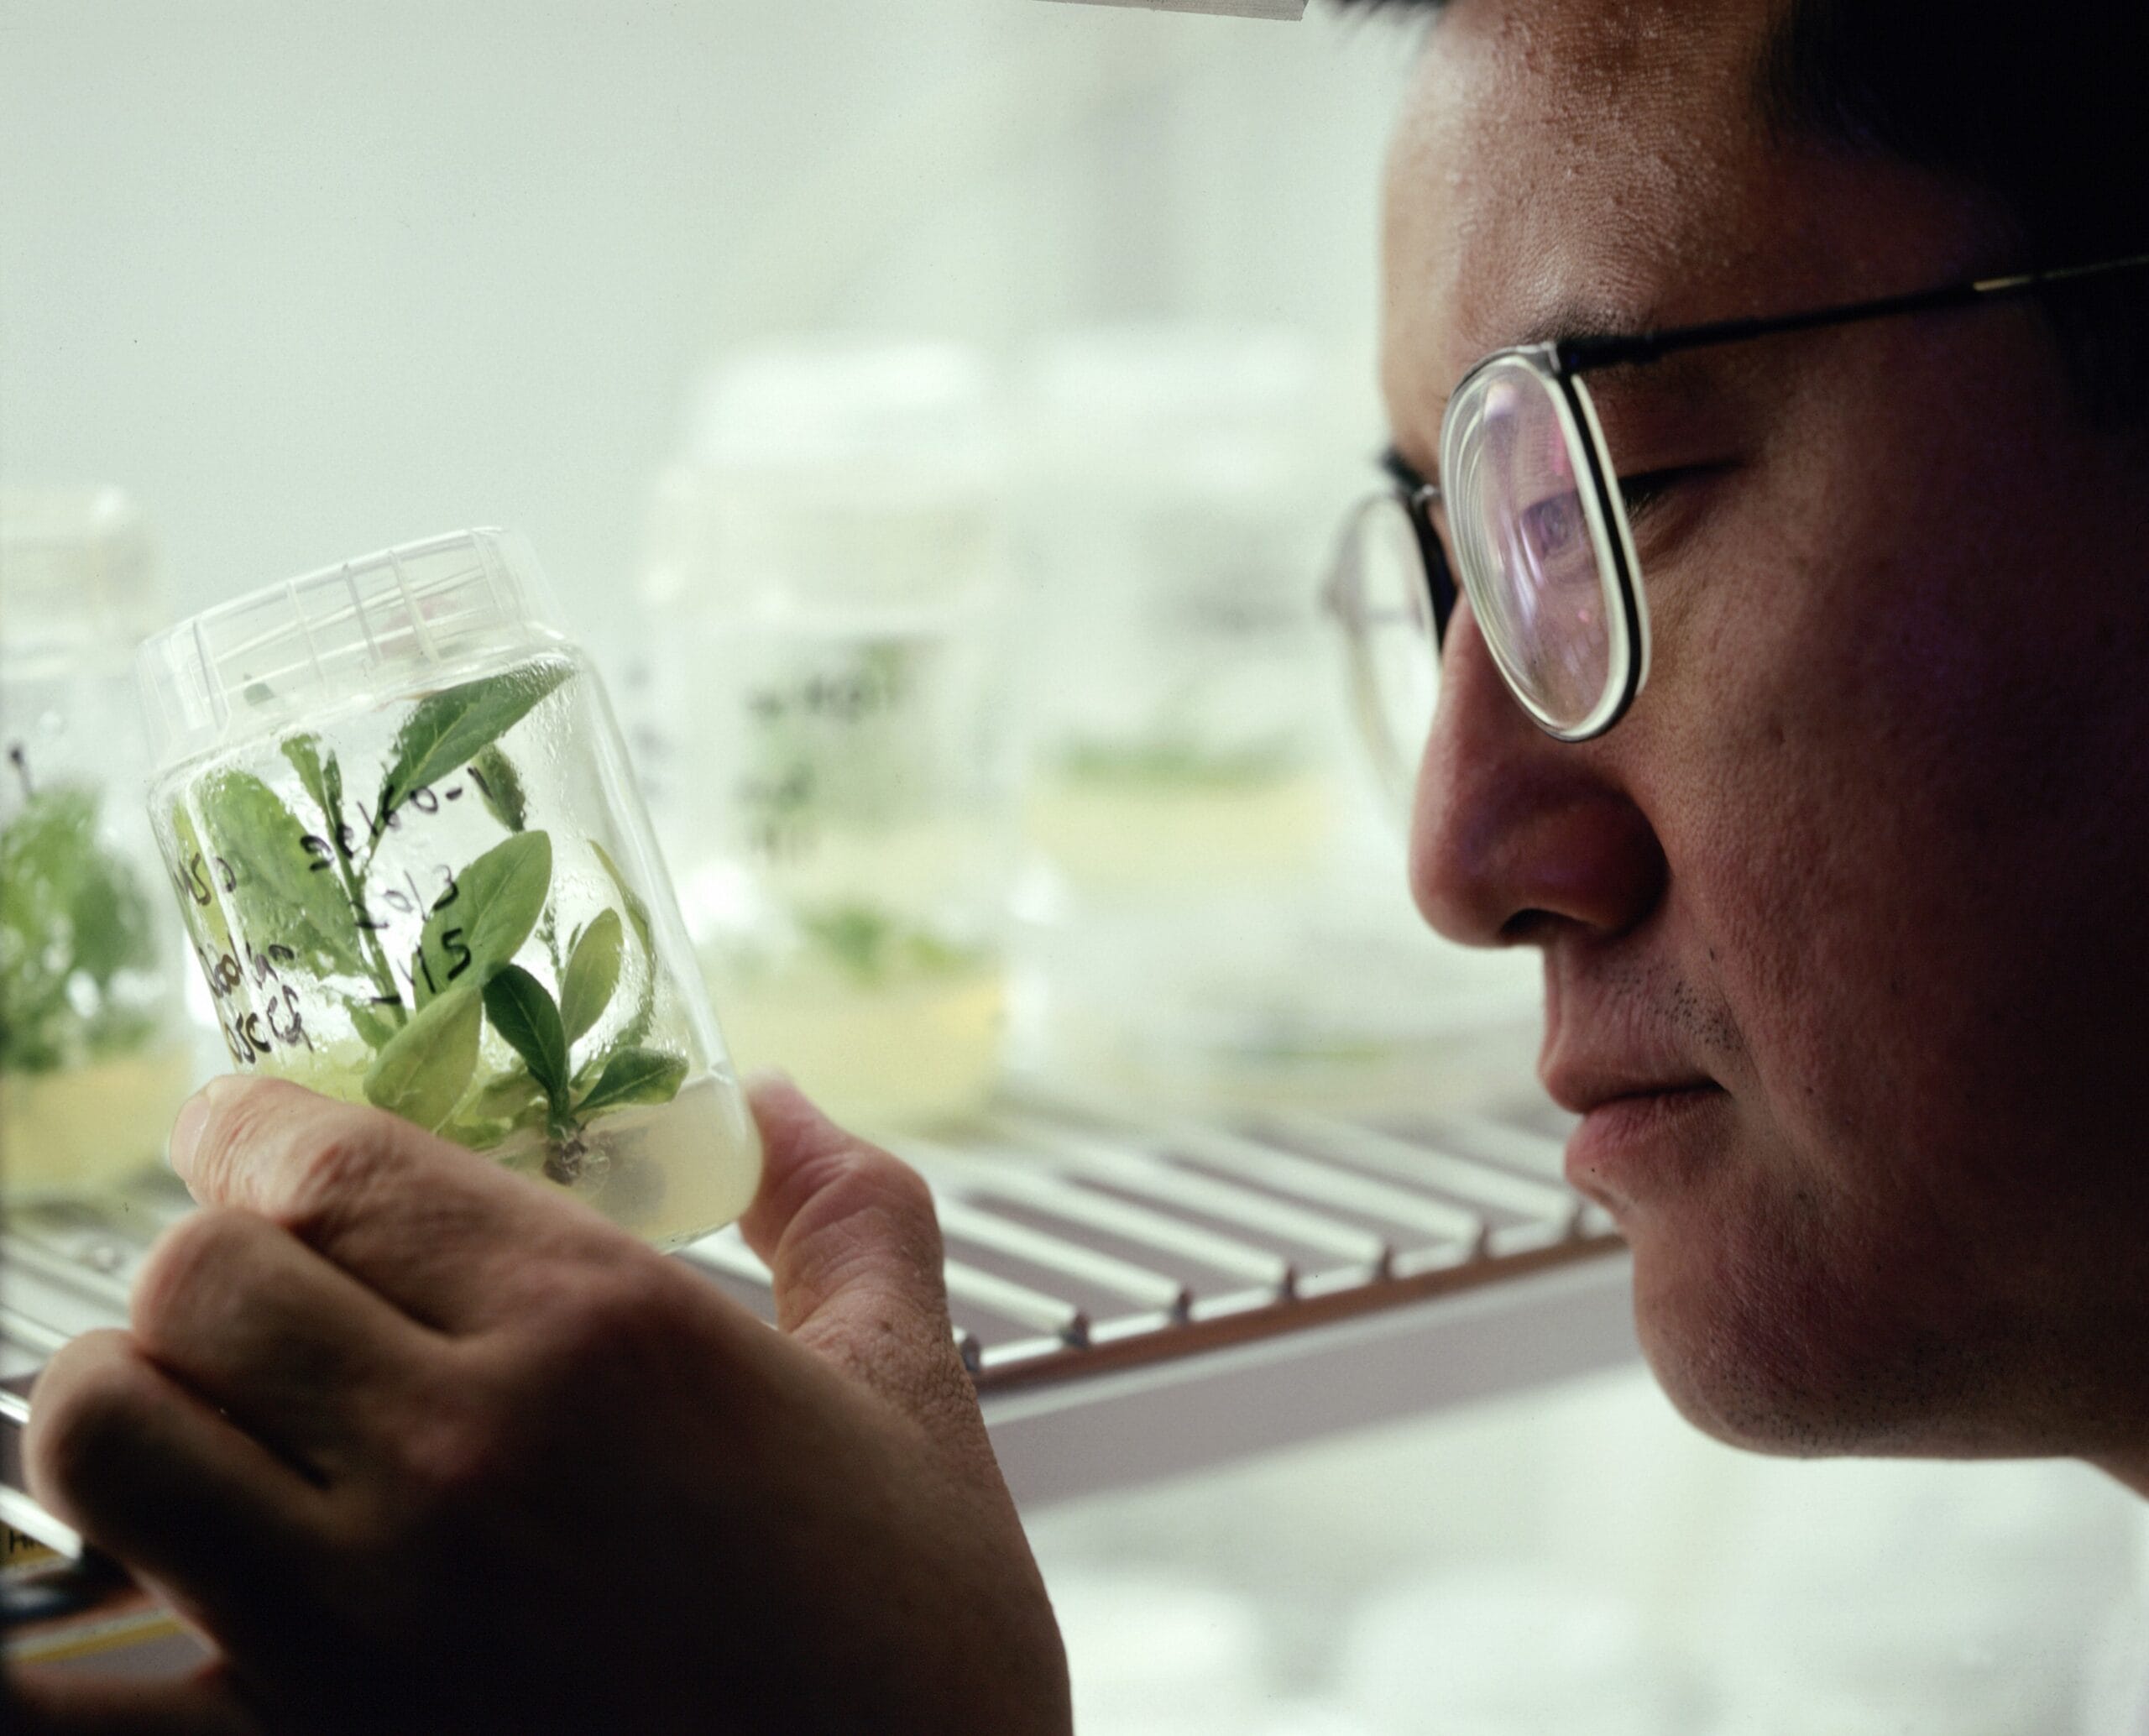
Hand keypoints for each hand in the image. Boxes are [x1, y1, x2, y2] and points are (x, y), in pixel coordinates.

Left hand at [15, 1075, 1069, 1734]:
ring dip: (131, 1408)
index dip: (253, 1128)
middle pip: (190, 1279)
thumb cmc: (919, 1649)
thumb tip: (772, 1102)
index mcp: (605, 1330)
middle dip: (209, 1260)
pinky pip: (62, 1699)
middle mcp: (462, 1455)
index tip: (253, 1136)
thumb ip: (850, 1213)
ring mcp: (361, 1628)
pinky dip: (54, 1646)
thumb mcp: (915, 1394)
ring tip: (206, 1426)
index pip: (322, 1164)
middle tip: (262, 1287)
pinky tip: (130, 1606)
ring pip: (101, 1434)